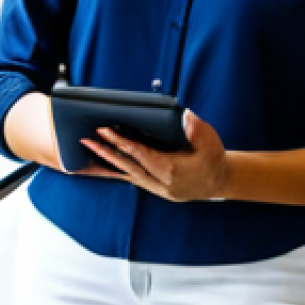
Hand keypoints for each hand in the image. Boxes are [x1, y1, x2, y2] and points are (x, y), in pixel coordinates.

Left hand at [79, 110, 228, 202]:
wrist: (219, 182)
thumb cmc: (213, 159)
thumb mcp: (211, 143)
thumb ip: (198, 130)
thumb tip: (186, 116)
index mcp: (171, 170)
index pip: (141, 154)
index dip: (121, 142)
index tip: (105, 130)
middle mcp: (160, 182)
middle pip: (128, 166)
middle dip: (106, 152)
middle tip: (86, 140)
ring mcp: (156, 188)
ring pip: (126, 174)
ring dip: (106, 163)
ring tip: (85, 154)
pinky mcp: (154, 188)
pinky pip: (130, 179)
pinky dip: (114, 172)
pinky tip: (99, 166)